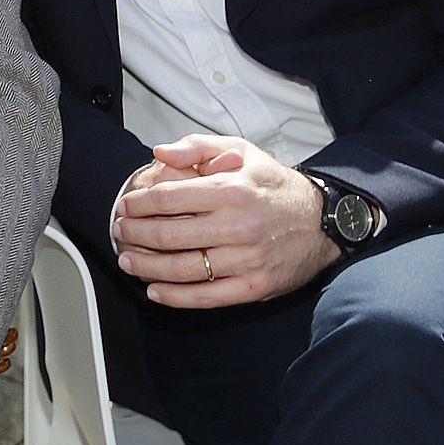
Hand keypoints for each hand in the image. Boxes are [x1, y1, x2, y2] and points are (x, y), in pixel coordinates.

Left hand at [114, 134, 340, 308]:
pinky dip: (175, 297)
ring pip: (183, 269)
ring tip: (128, 261)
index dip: (139, 204)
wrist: (323, 221)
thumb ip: (198, 147)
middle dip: (135, 235)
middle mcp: (237, 226)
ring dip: (147, 267)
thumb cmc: (275, 186)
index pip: (169, 198)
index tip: (125, 206)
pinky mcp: (254, 287)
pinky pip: (206, 297)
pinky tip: (155, 291)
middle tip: (120, 232)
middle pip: (169, 235)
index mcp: (231, 190)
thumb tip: (159, 153)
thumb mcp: (242, 151)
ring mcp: (246, 260)